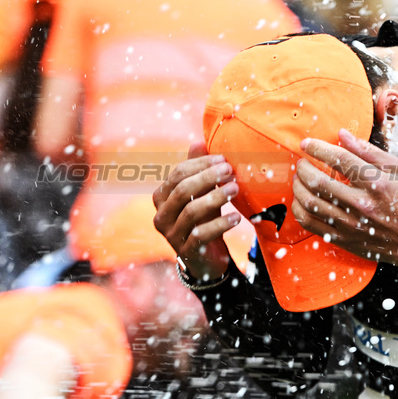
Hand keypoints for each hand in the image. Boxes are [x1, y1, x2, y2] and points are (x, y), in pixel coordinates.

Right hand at [153, 142, 239, 281]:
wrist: (207, 257)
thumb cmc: (203, 218)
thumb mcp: (201, 193)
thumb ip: (198, 169)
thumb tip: (198, 141)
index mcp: (161, 197)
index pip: (178, 174)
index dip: (201, 164)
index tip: (224, 159)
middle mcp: (161, 215)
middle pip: (182, 190)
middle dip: (207, 178)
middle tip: (230, 171)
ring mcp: (171, 235)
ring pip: (190, 211)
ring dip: (216, 198)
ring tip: (235, 190)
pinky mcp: (186, 251)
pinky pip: (201, 234)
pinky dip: (220, 224)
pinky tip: (236, 217)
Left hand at [294, 129, 397, 267]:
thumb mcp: (395, 169)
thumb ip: (367, 150)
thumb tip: (342, 135)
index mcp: (376, 183)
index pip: (340, 159)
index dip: (318, 148)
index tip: (306, 144)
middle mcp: (361, 204)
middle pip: (319, 182)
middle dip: (303, 168)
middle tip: (301, 162)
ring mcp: (350, 223)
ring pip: (310, 203)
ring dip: (298, 187)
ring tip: (299, 178)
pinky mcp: (342, 238)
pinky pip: (309, 223)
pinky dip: (298, 209)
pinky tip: (301, 200)